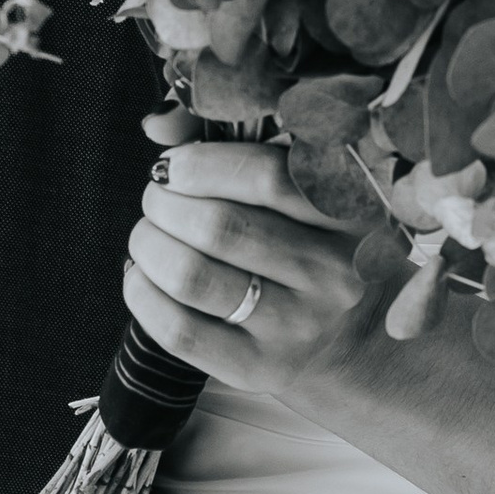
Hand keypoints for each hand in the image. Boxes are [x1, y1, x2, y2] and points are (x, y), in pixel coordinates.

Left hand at [124, 115, 369, 398]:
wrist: (352, 334)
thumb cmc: (308, 240)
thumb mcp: (297, 183)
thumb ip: (231, 139)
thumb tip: (159, 125)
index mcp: (349, 211)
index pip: (265, 175)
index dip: (200, 163)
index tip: (175, 165)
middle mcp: (333, 270)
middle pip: (219, 227)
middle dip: (164, 204)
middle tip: (158, 200)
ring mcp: (300, 325)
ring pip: (193, 276)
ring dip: (148, 246)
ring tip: (148, 236)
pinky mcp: (261, 368)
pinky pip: (179, 330)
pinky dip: (143, 294)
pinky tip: (144, 277)